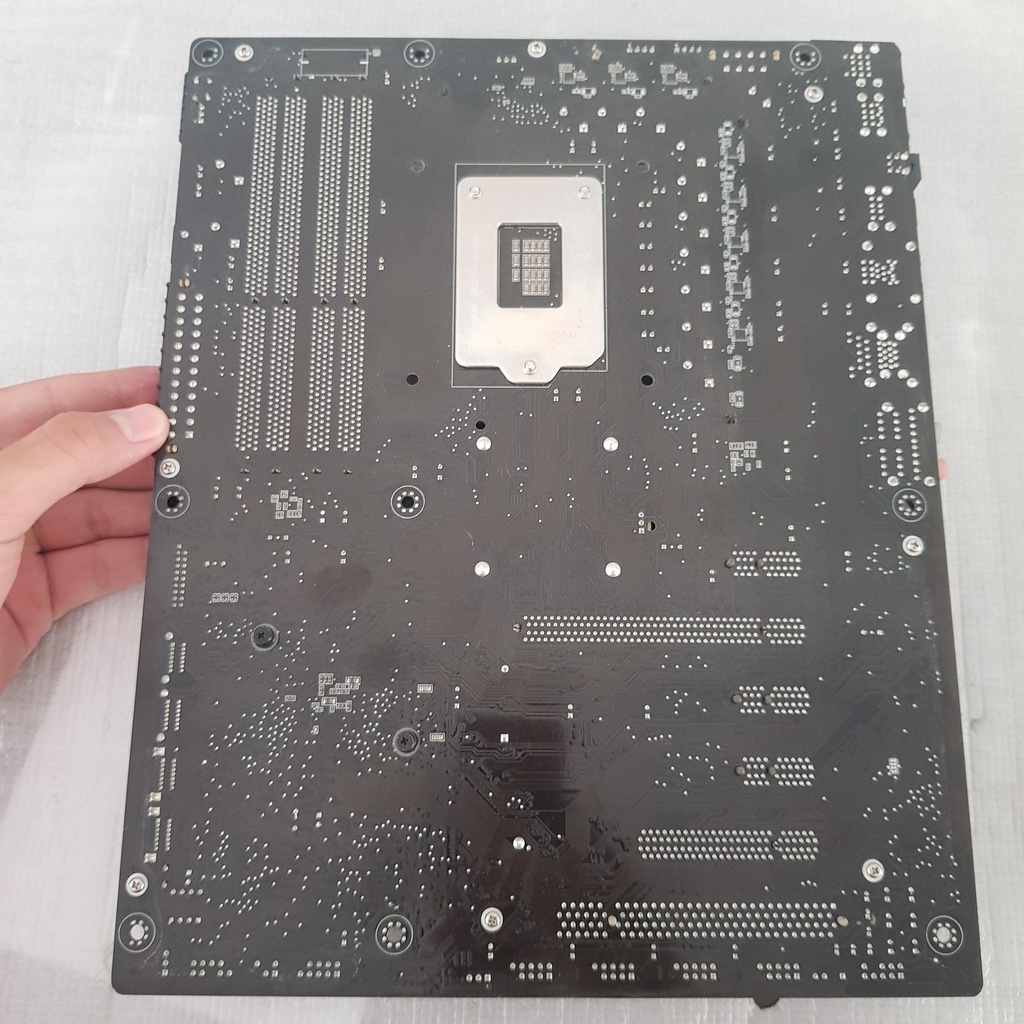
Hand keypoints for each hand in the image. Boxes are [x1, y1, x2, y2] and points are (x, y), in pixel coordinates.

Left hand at [0, 368, 168, 691]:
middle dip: (138, 458)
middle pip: (83, 463)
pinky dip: (135, 560)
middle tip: (192, 454)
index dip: (111, 393)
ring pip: (97, 518)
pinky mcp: (31, 600)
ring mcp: (13, 551)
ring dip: (144, 511)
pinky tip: (166, 549)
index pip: (52, 405)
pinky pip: (97, 568)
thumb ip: (65, 455)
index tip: (166, 389)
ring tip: (190, 500)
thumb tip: (134, 423)